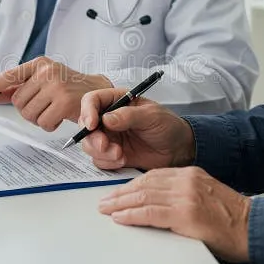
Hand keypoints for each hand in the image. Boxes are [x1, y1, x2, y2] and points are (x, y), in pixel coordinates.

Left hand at [0, 56, 112, 130]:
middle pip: (18, 102)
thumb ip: (19, 87)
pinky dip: (50, 125)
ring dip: (39, 119)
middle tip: (44, 106)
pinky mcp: (65, 102)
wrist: (97, 91)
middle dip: (28, 110)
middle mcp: (47, 71)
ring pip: (29, 114)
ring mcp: (56, 86)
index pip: (10, 76)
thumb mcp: (43, 81)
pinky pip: (43, 123)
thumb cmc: (68, 87)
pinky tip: (60, 117)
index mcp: (39, 64)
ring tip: (53, 110)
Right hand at [79, 88, 195, 170]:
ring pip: (89, 144)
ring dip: (100, 152)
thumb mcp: (151, 116)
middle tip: (106, 145)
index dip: (87, 112)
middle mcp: (109, 118)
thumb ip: (129, 116)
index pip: (91, 101)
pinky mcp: (112, 154)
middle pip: (85, 125)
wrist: (178, 149)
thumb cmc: (168, 126)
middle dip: (93, 138)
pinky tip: (123, 160)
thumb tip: (107, 118)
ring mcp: (109, 137)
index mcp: (117, 101)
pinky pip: (99, 159)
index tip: (92, 125)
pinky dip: (107, 162)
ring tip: (120, 155)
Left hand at [99, 167, 250, 262]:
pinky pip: (149, 212)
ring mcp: (185, 196)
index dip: (132, 184)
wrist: (253, 227)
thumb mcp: (205, 196)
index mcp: (190, 174)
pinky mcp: (184, 214)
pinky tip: (120, 217)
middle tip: (105, 200)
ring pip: (143, 196)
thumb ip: (183, 194)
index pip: (153, 175)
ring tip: (106, 209)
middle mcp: (186, 181)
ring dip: (120, 204)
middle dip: (121, 193)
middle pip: (144, 184)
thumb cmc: (232, 218)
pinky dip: (131, 214)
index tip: (119, 191)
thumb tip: (157, 202)